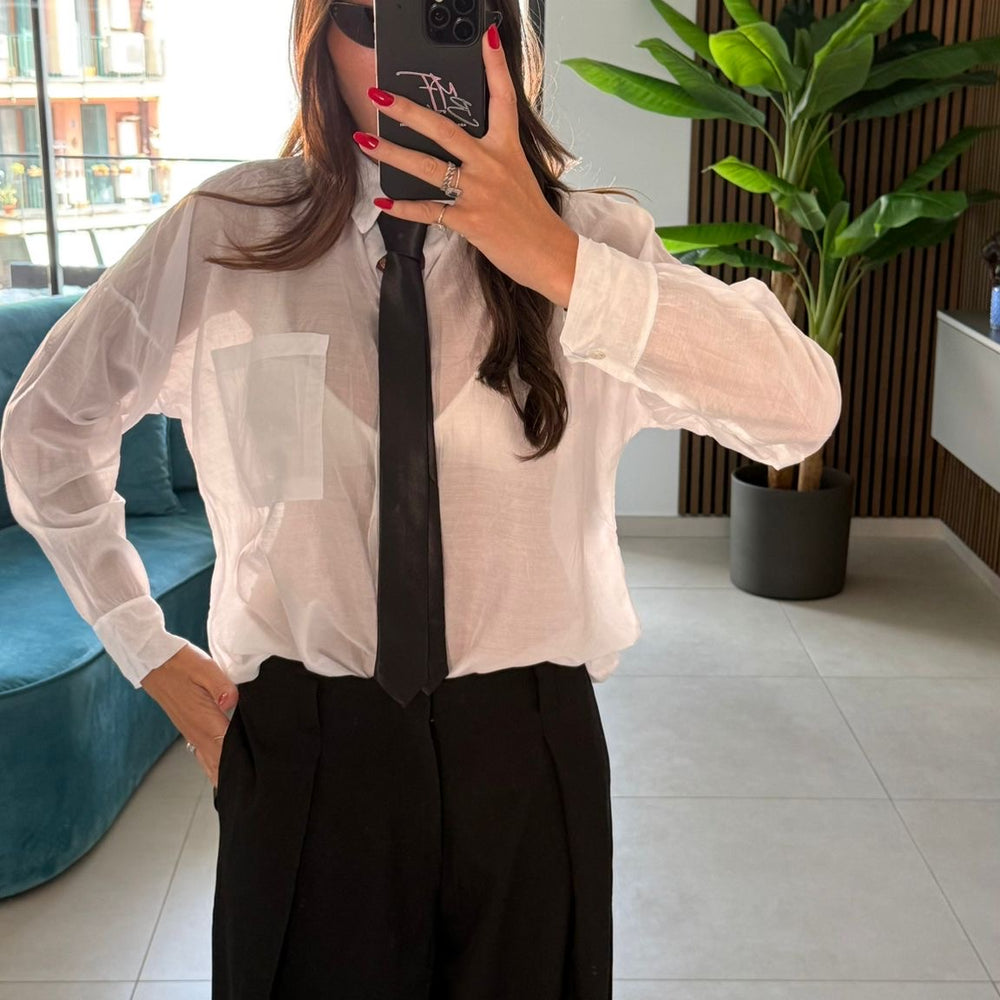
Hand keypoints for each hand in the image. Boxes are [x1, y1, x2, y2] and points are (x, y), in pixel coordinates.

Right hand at [140, 642, 238, 789]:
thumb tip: (232, 701)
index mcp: (205, 721)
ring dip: (221, 776)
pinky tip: (218, 771)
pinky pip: (202, 753)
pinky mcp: (188, 726)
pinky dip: (212, 766)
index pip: (227, 753)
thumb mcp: (205, 668)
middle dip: (233, 780)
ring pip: (209, 762)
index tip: (254, 784)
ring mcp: (191, 731)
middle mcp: (197, 732)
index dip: (240, 769)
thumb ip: (221, 686)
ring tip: (236, 793)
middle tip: (251, 796)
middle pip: (218, 764)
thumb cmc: (181, 663)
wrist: (154, 661)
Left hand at [355, 22, 578, 308]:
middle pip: (443, 129)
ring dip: (393, 154)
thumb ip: (495, 159)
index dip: (495, 65)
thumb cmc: (533, 220)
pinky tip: (384, 202)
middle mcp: (491, 164)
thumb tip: (466, 153)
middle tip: (379, 96)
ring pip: (427, 167)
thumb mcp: (520, 177)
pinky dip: (404, 208)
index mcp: (507, 150)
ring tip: (366, 142)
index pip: (504, 98)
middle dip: (407, 111)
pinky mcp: (470, 221)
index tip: (487, 37)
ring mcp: (479, 192)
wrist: (551, 255)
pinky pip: (429, 211)